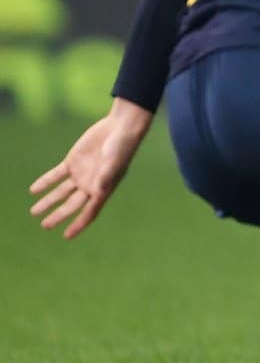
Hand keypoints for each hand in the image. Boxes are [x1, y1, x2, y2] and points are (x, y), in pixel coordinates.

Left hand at [29, 97, 152, 238]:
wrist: (120, 127)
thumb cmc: (122, 146)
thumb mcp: (114, 162)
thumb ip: (106, 177)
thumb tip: (98, 192)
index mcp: (103, 189)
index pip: (89, 212)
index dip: (78, 224)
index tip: (66, 236)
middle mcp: (91, 184)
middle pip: (72, 205)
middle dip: (58, 215)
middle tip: (45, 226)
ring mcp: (81, 173)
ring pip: (61, 191)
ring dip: (48, 201)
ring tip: (34, 212)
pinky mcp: (73, 161)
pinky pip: (56, 175)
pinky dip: (46, 182)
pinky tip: (34, 190)